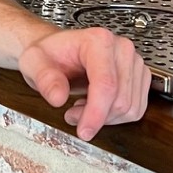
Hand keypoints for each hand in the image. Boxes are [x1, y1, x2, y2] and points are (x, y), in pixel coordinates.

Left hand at [17, 26, 150, 141]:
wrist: (57, 50)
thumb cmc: (48, 54)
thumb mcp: (34, 63)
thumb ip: (44, 79)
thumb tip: (58, 97)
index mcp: (98, 41)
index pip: (106, 85)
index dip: (96, 113)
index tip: (84, 131)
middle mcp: (121, 48)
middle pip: (121, 100)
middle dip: (97, 117)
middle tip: (72, 114)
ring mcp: (133, 62)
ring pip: (130, 107)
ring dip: (105, 118)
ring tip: (82, 108)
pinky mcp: (138, 75)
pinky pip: (135, 109)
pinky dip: (115, 116)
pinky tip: (96, 106)